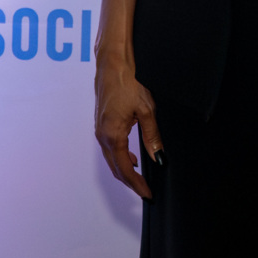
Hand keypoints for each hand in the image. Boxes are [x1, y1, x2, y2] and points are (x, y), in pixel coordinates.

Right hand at [94, 49, 163, 197]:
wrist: (112, 63)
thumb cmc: (128, 82)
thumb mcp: (147, 110)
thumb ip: (152, 137)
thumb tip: (158, 157)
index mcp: (113, 135)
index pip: (125, 169)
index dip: (136, 184)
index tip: (147, 193)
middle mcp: (102, 135)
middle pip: (116, 168)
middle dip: (130, 182)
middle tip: (145, 191)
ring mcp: (100, 130)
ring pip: (111, 159)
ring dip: (125, 170)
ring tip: (141, 178)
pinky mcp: (101, 124)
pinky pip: (110, 148)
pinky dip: (120, 157)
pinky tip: (133, 156)